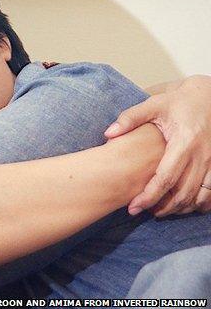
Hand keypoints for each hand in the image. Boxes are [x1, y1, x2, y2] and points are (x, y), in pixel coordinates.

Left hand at [105, 75, 210, 215]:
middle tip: (140, 212)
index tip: (133, 206)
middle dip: (161, 207)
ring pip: (198, 197)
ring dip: (178, 209)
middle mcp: (201, 155)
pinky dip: (198, 204)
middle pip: (182, 193)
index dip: (149, 196)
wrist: (209, 97)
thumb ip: (130, 118)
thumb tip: (108, 133)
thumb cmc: (178, 102)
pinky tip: (182, 206)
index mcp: (183, 142)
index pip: (165, 178)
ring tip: (157, 211)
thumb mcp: (154, 104)